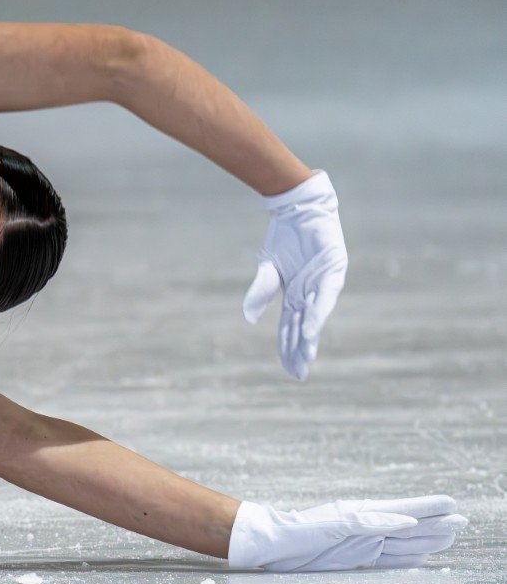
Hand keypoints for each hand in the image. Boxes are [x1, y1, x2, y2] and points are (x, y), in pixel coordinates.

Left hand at [227, 495, 463, 571]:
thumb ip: (371, 523)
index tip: (452, 503)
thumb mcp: (337, 524)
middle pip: (411, 528)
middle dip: (437, 525)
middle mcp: (368, 527)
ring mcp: (363, 543)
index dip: (429, 508)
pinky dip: (407, 558)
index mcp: (365, 513)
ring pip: (404, 543)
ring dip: (427, 541)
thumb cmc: (301, 531)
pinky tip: (420, 557)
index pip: (405, 510)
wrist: (274, 545)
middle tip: (462, 522)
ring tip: (449, 537)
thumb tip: (407, 522)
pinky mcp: (355, 558)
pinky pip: (388, 559)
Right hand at [240, 170, 346, 380]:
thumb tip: (249, 319)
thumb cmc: (284, 238)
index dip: (289, 350)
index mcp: (295, 296)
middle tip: (299, 374)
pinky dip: (317, 312)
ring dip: (309, 335)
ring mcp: (323, 283)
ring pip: (315, 315)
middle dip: (301, 350)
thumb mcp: (267, 268)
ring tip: (305, 356)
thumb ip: (261, 292)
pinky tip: (310, 328)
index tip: (290, 372)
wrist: (297, 209)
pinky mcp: (333, 270)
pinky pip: (325, 296)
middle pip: (304, 328)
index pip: (291, 329)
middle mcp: (311, 294)